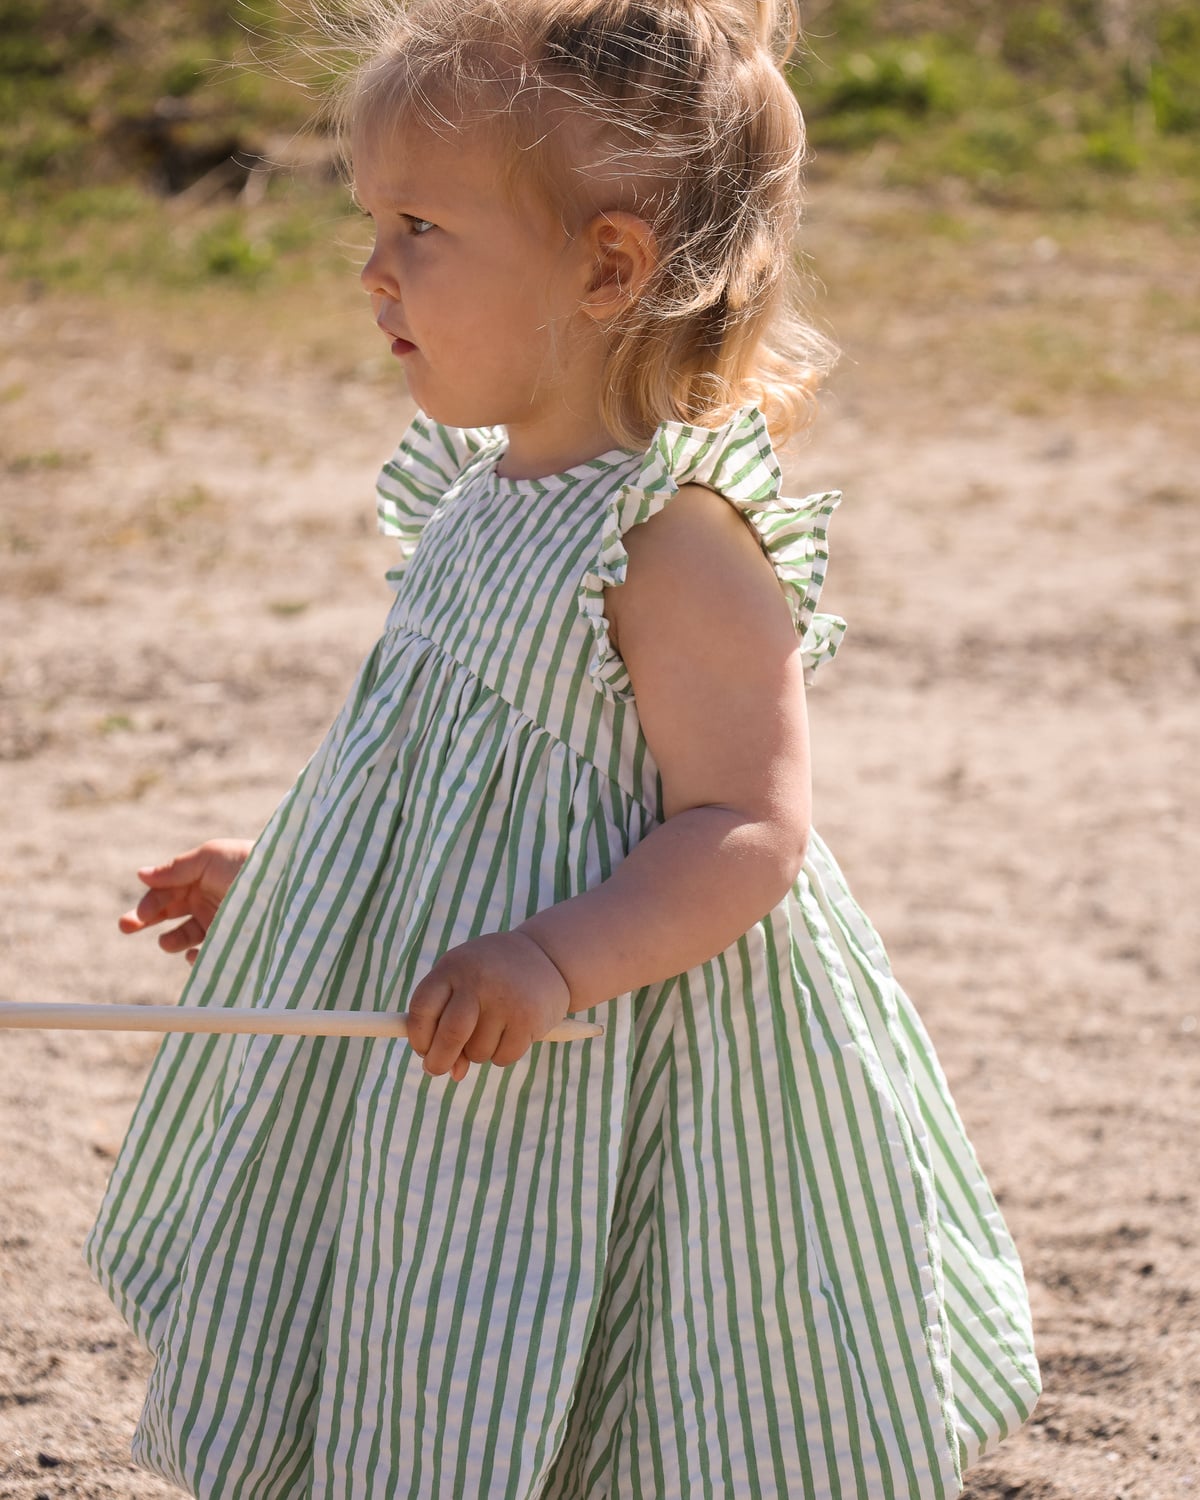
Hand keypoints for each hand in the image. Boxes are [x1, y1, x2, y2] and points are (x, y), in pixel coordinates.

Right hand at [118, 839, 253, 963]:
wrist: (287, 883)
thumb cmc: (247, 863)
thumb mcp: (210, 857)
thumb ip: (175, 868)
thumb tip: (140, 874)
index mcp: (198, 878)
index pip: (163, 893)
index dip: (147, 904)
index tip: (137, 917)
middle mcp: (205, 899)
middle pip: (166, 913)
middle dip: (144, 920)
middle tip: (125, 927)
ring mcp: (219, 921)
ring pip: (183, 936)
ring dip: (171, 940)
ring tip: (169, 942)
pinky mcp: (232, 941)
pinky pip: (207, 955)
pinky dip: (196, 958)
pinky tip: (193, 955)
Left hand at [406, 931, 571, 1080]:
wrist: (547, 957)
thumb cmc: (493, 976)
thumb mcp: (465, 982)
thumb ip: (448, 1022)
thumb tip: (452, 1073)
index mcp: (454, 967)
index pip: (422, 1009)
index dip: (418, 1037)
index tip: (423, 1050)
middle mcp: (478, 980)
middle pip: (449, 1035)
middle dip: (439, 1061)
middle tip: (438, 1069)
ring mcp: (506, 999)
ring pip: (476, 1052)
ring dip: (477, 1053)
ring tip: (492, 1029)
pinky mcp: (529, 1019)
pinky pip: (502, 1058)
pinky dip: (502, 1055)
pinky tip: (512, 1031)